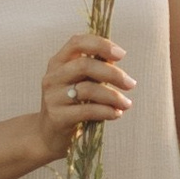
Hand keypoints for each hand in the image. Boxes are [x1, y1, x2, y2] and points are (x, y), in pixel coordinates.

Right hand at [40, 33, 132, 155]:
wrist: (48, 136)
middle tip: (131, 84)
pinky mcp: (57, 117)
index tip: (121, 54)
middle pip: (85, 65)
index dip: (100, 44)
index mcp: (58, 63)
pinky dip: (106, 111)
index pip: (77, 42)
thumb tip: (116, 58)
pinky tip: (116, 114)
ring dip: (113, 96)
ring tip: (126, 104)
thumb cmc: (71, 104)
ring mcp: (52, 97)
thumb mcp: (79, 82)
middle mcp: (52, 77)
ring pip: (88, 89)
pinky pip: (87, 110)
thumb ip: (95, 69)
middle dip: (113, 73)